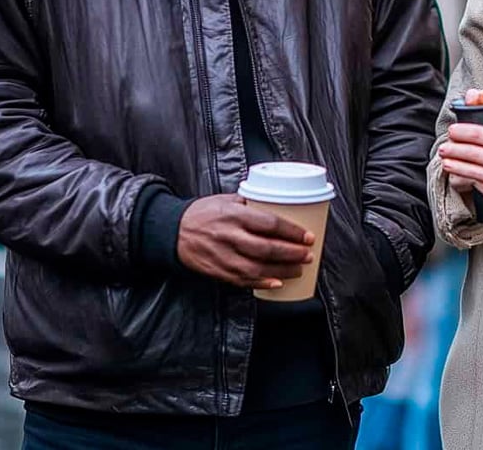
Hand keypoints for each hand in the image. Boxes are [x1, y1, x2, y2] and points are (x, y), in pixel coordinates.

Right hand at [177, 194, 314, 289]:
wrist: (174, 232)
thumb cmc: (204, 212)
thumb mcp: (227, 199)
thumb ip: (251, 203)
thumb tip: (279, 205)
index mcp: (235, 215)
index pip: (270, 223)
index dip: (292, 232)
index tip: (307, 236)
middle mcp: (230, 236)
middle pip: (267, 248)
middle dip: (292, 253)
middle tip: (308, 254)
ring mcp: (224, 256)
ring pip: (258, 267)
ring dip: (282, 270)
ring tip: (299, 268)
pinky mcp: (219, 271)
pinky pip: (244, 280)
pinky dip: (263, 282)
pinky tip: (278, 282)